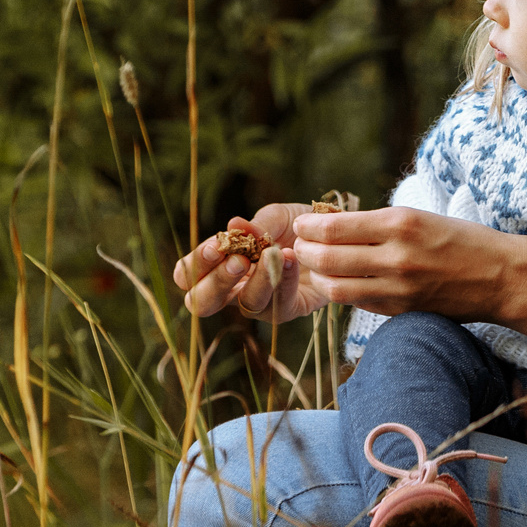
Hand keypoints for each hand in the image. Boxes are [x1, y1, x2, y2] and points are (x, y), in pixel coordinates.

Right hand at [172, 204, 329, 321]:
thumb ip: (255, 224)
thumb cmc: (298, 225)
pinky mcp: (290, 309)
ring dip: (256, 280)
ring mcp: (262, 303)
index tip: (215, 247)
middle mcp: (235, 289)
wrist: (337, 234)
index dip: (195, 266)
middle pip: (203, 303)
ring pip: (246, 306)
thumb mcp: (276, 217)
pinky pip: (280, 305)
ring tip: (270, 254)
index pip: (189, 275)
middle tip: (237, 260)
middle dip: (215, 283)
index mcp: (220, 264)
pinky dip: (283, 280)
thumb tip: (234, 224)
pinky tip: (290, 259)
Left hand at [285, 205, 516, 320]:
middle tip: (300, 247)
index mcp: (401, 223)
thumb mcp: (420, 217)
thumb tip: (332, 227)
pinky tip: (342, 281)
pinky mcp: (402, 310)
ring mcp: (399, 288)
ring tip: (316, 267)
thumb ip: (377, 223)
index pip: (334, 228)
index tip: (301, 225)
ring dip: (319, 277)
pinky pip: (359, 302)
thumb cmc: (461, 240)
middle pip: (328, 259)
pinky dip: (344, 291)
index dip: (309, 227)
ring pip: (336, 288)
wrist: (501, 277)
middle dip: (306, 252)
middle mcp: (397, 256)